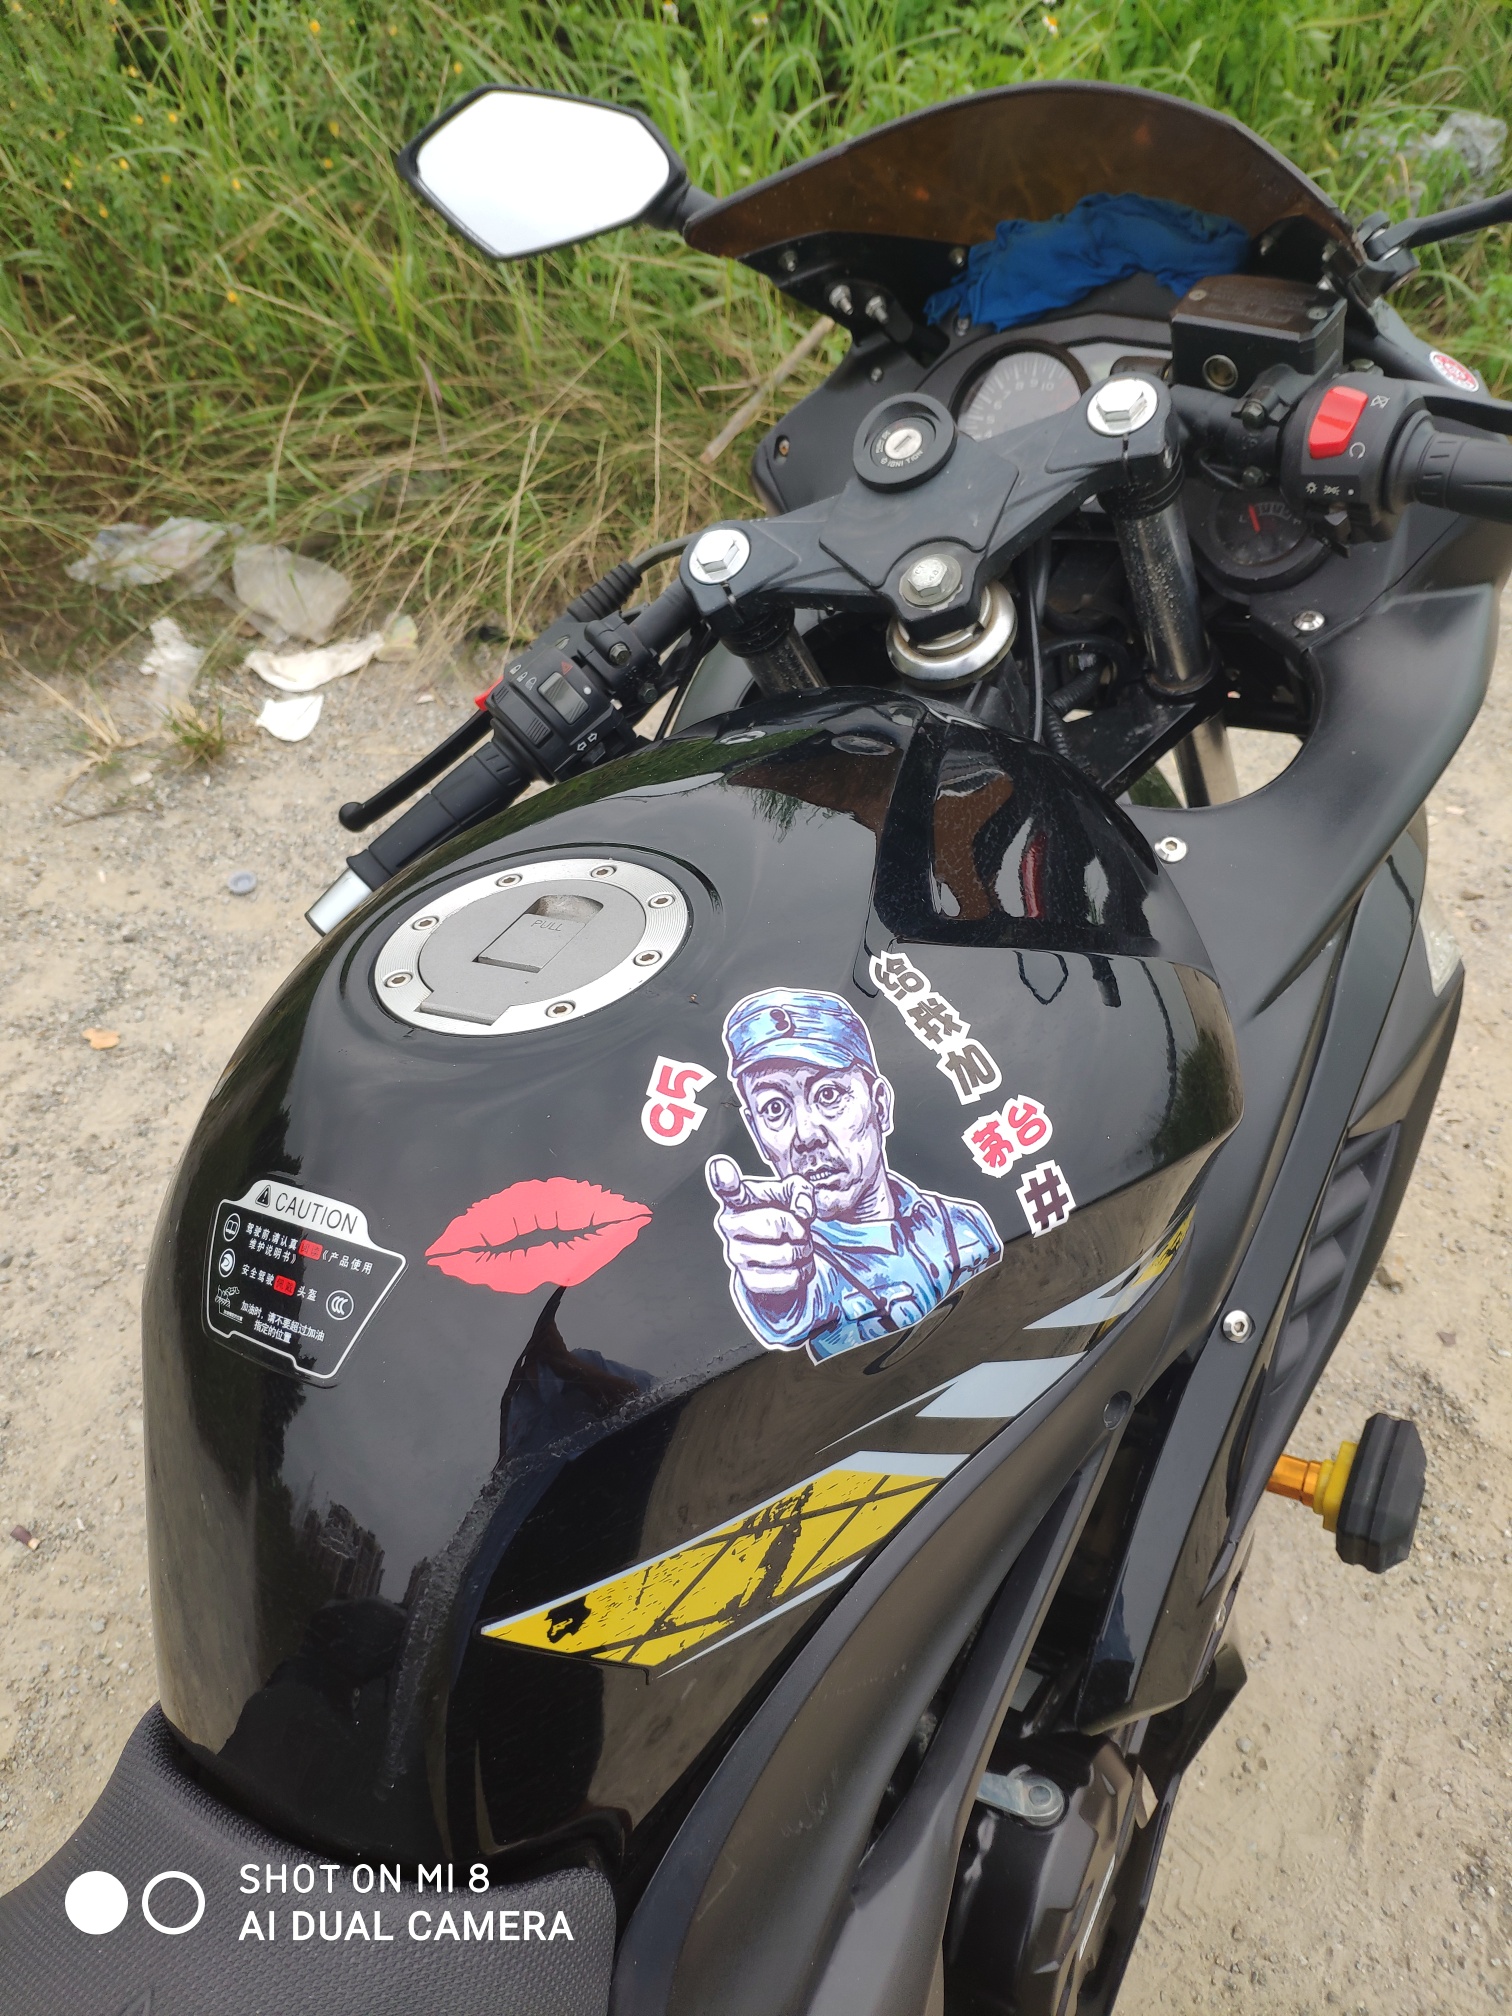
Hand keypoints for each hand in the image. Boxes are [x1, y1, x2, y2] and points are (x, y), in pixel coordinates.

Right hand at [706, 1157, 815, 1306]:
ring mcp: (736, 1256)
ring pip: (785, 1255)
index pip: (727, 1188)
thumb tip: (803, 1211)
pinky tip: (798, 1267)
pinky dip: (802, 1273)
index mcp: (738, 1201)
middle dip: (798, 1229)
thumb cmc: (780, 1217)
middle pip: (774, 1225)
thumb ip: (801, 1191)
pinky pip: (787, 1280)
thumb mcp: (793, 1195)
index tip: (721, 1166)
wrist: (776, 1257)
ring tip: (801, 1248)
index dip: (724, 1178)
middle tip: (802, 1231)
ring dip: (803, 1252)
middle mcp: (729, 1227)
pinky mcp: (748, 1282)